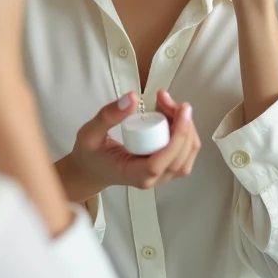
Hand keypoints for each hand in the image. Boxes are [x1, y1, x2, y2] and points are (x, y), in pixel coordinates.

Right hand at [58, 91, 199, 201]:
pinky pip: (185, 151)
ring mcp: (162, 175)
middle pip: (181, 155)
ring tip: (167, 103)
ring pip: (188, 153)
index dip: (178, 137)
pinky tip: (171, 113)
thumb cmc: (90, 154)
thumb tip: (132, 98)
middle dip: (182, 123)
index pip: (163, 162)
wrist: (92, 169)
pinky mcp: (166, 167)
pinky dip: (184, 130)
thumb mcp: (89, 133)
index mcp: (134, 175)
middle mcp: (153, 179)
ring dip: (185, 125)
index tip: (181, 111)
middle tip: (164, 98)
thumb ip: (108, 116)